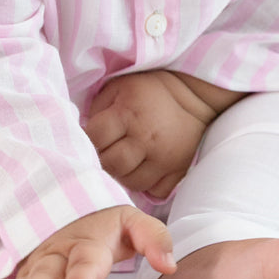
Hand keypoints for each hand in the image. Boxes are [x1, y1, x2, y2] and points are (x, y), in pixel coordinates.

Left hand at [83, 70, 217, 197]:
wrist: (193, 95)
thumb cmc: (150, 90)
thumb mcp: (119, 86)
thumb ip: (98, 108)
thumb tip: (85, 132)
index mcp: (128, 114)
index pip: (95, 137)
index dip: (90, 138)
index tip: (96, 136)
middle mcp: (145, 139)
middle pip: (111, 165)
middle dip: (104, 159)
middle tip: (108, 151)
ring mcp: (163, 159)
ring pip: (131, 183)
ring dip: (123, 175)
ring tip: (125, 160)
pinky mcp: (178, 171)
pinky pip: (155, 191)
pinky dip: (146, 185)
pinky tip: (143, 169)